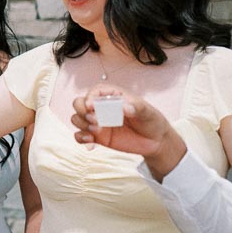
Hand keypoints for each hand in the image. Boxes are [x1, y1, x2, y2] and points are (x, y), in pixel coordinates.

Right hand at [68, 86, 187, 177]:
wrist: (155, 141)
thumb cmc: (151, 120)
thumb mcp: (148, 112)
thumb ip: (137, 107)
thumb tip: (124, 107)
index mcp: (112, 96)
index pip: (95, 91)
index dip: (90, 97)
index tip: (92, 107)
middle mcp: (101, 108)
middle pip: (79, 103)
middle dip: (82, 111)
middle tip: (95, 121)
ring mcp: (97, 122)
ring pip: (76, 118)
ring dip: (81, 125)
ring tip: (96, 131)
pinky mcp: (96, 137)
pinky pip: (79, 135)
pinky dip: (81, 138)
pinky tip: (91, 141)